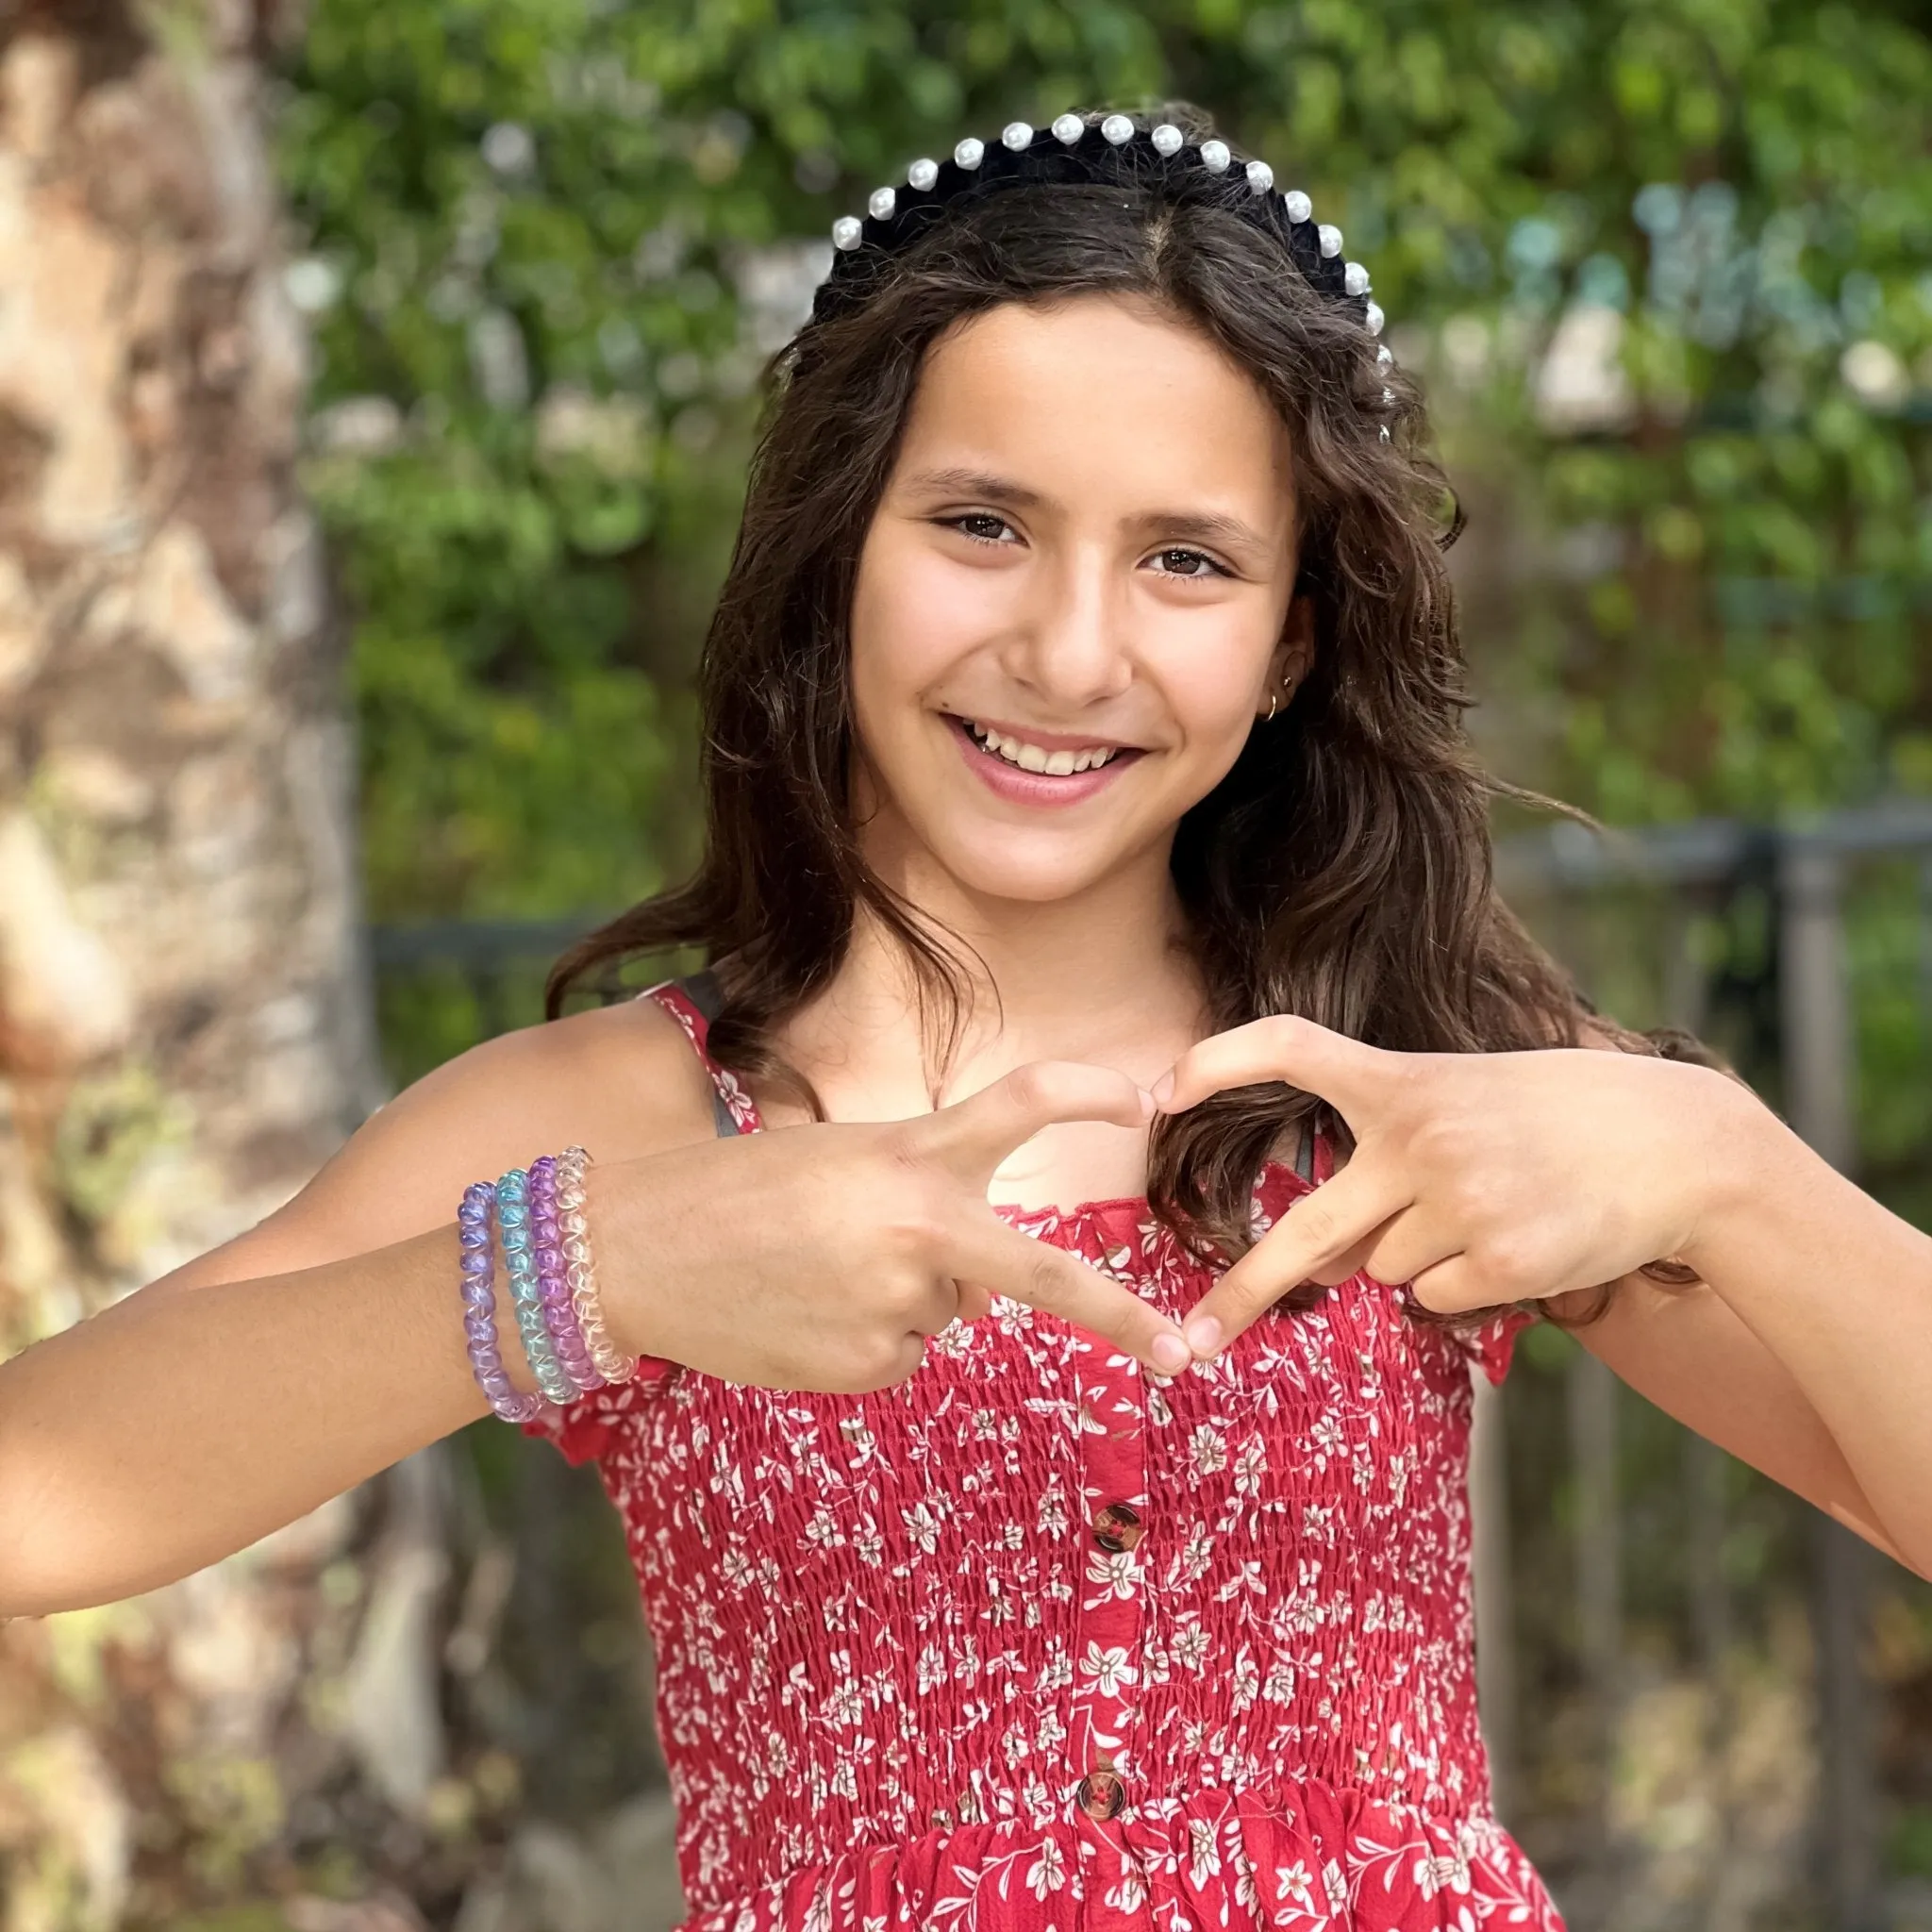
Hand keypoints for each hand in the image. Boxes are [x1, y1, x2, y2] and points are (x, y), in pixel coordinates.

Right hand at [594, 1062, 1193, 1391]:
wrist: (629, 1252)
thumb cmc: (733, 1192)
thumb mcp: (836, 1163)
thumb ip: (922, 1208)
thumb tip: (973, 1303)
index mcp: (906, 1154)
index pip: (1018, 1104)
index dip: (1085, 1090)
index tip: (1142, 1097)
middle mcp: (916, 1231)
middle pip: (1040, 1275)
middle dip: (1119, 1317)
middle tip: (1184, 1355)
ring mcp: (893, 1307)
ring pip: (943, 1313)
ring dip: (904, 1298)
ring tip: (811, 1273)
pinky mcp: (865, 1368)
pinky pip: (901, 1356)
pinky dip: (867, 1341)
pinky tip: (804, 1315)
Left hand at [1151, 1017, 1748, 1357]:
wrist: (1676, 1143)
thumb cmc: (1554, 1117)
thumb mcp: (1462, 1105)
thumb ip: (1384, 1167)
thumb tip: (1324, 1269)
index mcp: (1404, 1080)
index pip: (1292, 1045)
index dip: (1220, 1060)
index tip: (1161, 1092)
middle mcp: (1423, 1139)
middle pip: (1306, 1230)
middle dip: (1244, 1289)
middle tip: (1195, 1337)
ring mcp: (1464, 1202)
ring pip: (1383, 1270)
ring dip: (1414, 1257)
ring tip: (1491, 1208)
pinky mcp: (1504, 1260)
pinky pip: (1435, 1300)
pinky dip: (1460, 1287)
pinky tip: (1518, 1241)